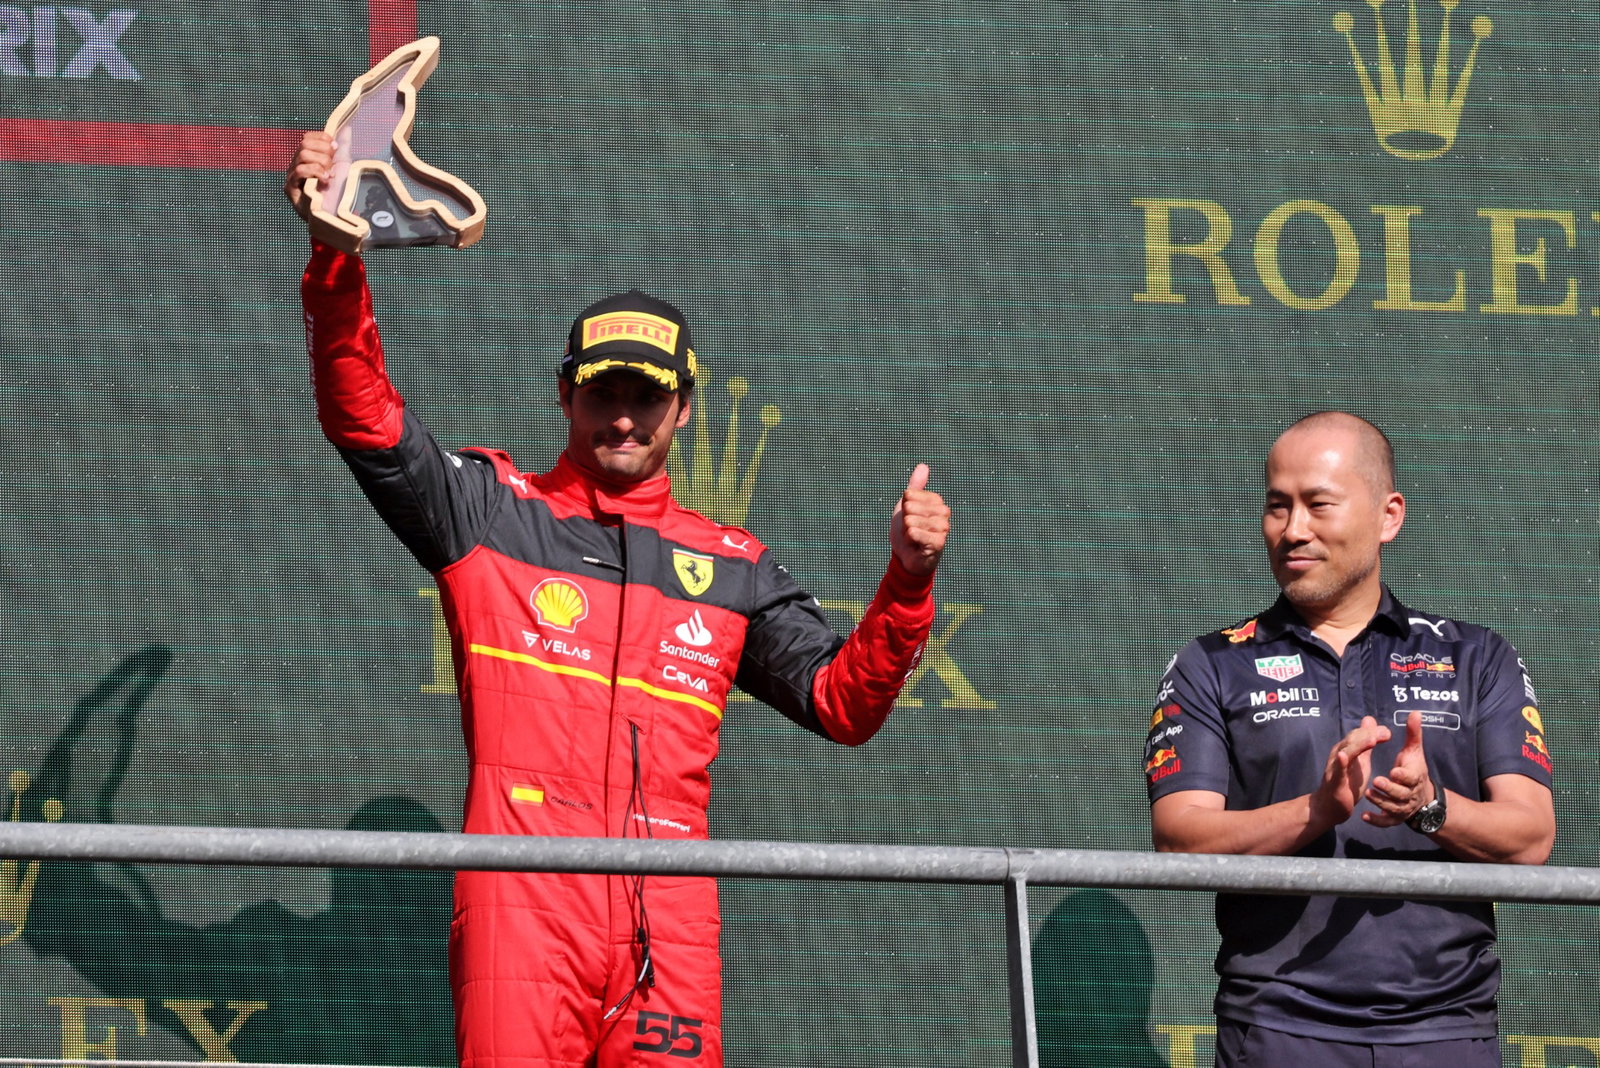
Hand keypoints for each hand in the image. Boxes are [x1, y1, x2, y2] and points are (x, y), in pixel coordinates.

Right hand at [283, 130, 340, 216]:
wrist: (330, 217)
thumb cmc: (335, 193)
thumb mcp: (341, 166)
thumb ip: (343, 147)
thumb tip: (348, 128)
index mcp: (306, 157)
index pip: (307, 137)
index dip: (322, 139)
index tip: (336, 148)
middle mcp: (296, 163)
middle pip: (305, 144)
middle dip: (323, 152)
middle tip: (332, 165)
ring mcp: (292, 175)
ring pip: (303, 155)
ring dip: (321, 163)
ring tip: (329, 175)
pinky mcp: (290, 187)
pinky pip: (300, 170)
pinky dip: (315, 172)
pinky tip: (324, 180)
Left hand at [889, 463, 949, 576]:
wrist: (907, 559)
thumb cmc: (908, 532)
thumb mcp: (907, 506)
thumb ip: (915, 486)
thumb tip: (923, 466)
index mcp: (936, 502)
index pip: (909, 494)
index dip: (903, 508)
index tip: (909, 518)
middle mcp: (943, 513)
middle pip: (910, 507)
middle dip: (904, 521)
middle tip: (911, 530)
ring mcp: (943, 528)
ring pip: (911, 521)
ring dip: (906, 533)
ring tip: (913, 539)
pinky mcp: (938, 543)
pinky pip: (913, 533)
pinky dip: (909, 541)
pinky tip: (916, 545)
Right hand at [1311, 715, 1388, 828]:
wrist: (1331, 806)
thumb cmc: (1347, 782)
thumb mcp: (1360, 760)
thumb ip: (1365, 742)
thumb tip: (1369, 720)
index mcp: (1346, 750)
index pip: (1358, 735)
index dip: (1372, 732)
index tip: (1388, 732)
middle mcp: (1338, 755)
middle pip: (1352, 740)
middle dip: (1368, 735)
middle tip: (1386, 733)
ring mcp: (1335, 768)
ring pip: (1346, 752)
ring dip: (1358, 745)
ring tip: (1372, 740)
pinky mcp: (1334, 782)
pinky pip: (1337, 771)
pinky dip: (1340, 763)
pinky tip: (1343, 756)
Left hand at [1364, 710, 1434, 826]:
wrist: (1422, 798)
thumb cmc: (1414, 770)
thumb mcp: (1414, 752)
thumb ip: (1413, 733)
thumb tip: (1415, 712)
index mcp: (1415, 777)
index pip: (1411, 777)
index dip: (1403, 775)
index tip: (1394, 770)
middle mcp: (1410, 794)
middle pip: (1401, 794)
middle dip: (1389, 788)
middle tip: (1376, 781)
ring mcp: (1402, 808)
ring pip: (1392, 808)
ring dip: (1380, 802)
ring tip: (1368, 794)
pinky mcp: (1394, 818)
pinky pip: (1386, 822)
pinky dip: (1376, 820)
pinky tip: (1364, 816)